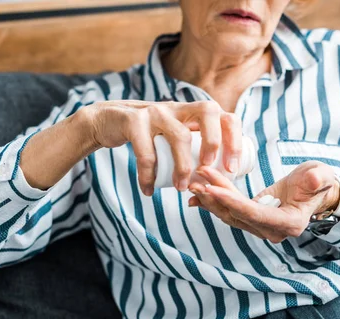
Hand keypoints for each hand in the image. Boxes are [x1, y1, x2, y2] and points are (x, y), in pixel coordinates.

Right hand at [77, 100, 241, 194]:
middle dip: (215, 142)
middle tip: (209, 170)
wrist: (106, 122)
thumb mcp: (174, 135)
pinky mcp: (133, 120)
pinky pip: (146, 150)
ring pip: (179, 135)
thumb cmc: (148, 136)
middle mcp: (178, 107)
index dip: (234, 141)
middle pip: (208, 112)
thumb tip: (217, 180)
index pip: (225, 117)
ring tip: (181, 188)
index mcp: (193, 113)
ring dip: (183, 166)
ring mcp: (156, 111)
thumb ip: (192, 148)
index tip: (232, 169)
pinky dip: (148, 174)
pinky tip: (148, 189)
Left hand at [188, 161, 339, 242]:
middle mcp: (272, 231)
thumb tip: (314, 180)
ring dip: (210, 200)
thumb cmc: (319, 181)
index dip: (232, 202)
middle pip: (238, 215)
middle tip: (196, 181)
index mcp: (289, 222)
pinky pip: (230, 212)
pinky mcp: (252, 220)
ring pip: (230, 215)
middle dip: (215, 198)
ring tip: (192, 183)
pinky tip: (196, 195)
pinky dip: (213, 203)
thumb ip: (317, 179)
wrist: (315, 190)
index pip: (255, 214)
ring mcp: (261, 228)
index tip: (212, 189)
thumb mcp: (321, 175)